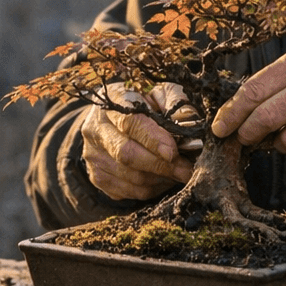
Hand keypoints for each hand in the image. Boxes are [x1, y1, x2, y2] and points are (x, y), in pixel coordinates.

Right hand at [79, 83, 196, 201]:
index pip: (131, 122)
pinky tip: (162, 178)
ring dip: (160, 179)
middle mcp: (96, 129)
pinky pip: (129, 191)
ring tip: (178, 172)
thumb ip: (175, 104)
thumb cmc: (142, 104)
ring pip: (130, 177)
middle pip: (127, 154)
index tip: (173, 152)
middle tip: (185, 170)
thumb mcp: (159, 93)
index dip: (153, 139)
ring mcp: (93, 156)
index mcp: (112, 102)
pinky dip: (151, 189)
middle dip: (161, 165)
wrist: (110, 119)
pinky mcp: (97, 177)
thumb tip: (191, 124)